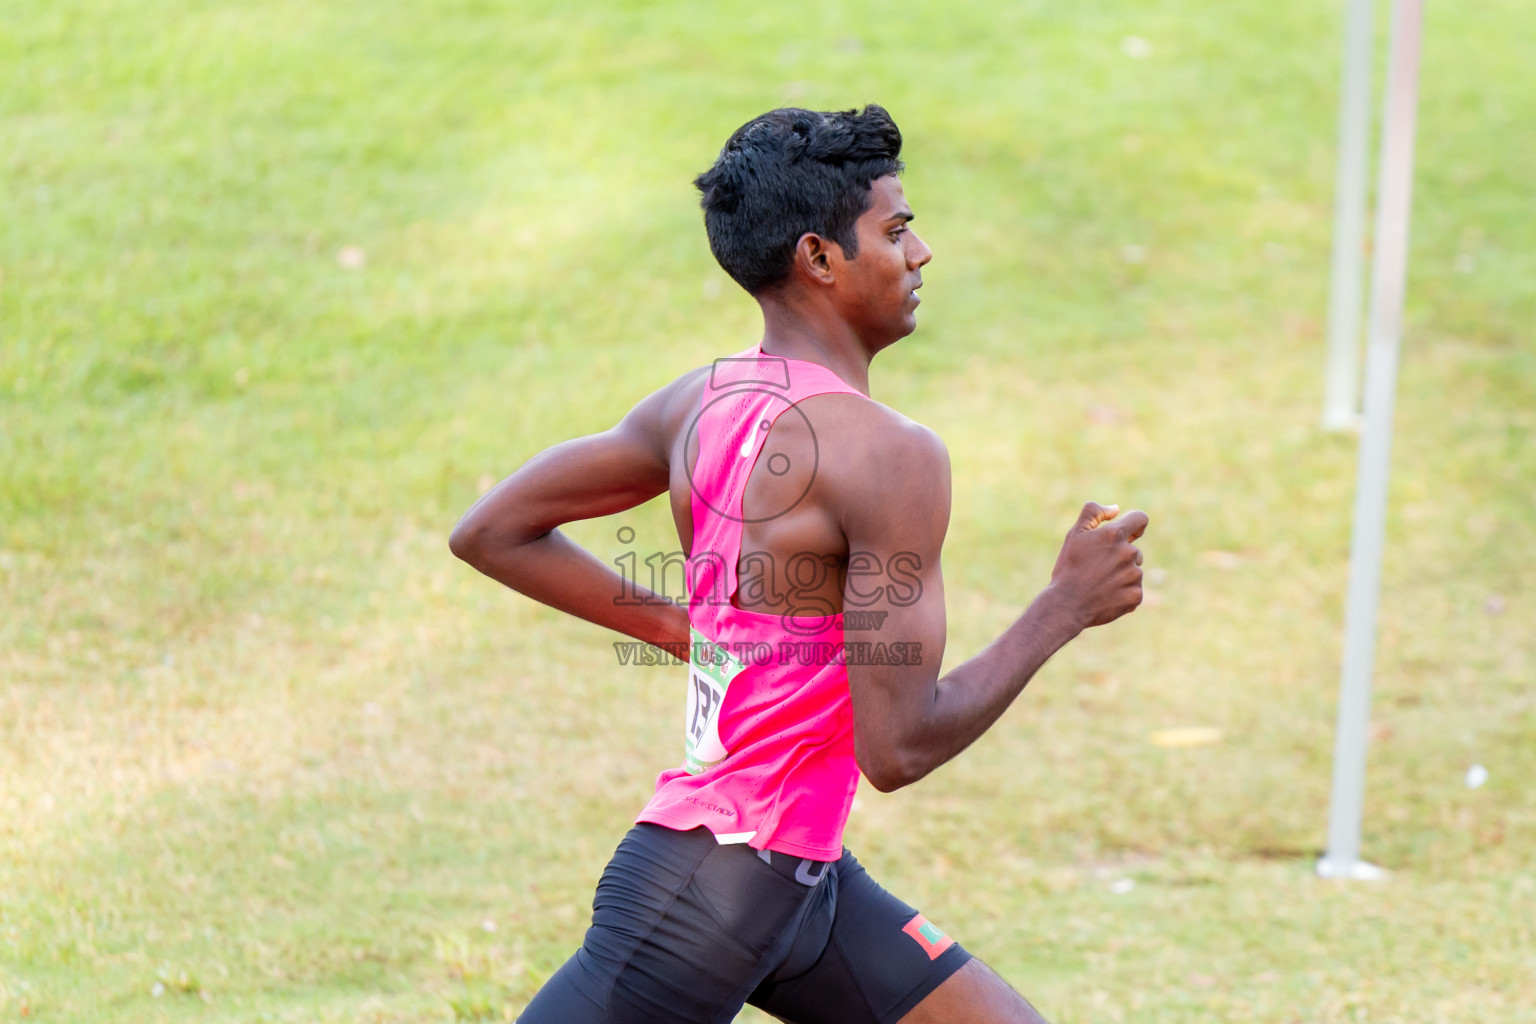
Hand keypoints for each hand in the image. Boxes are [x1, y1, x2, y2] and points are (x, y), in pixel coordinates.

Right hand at [1048, 501, 1147, 628]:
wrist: (1066, 605)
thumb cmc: (1069, 568)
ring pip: (1134, 571)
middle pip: (1134, 550)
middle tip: (1097, 568)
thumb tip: (1115, 509)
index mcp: (1114, 535)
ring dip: (1121, 575)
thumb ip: (1093, 513)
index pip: (1140, 519)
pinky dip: (1123, 593)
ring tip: (1099, 584)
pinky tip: (1105, 596)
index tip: (1130, 531)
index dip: (1135, 524)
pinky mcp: (1136, 596)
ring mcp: (1134, 576)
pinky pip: (1134, 590)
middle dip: (1119, 556)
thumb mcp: (1074, 534)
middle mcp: (1129, 553)